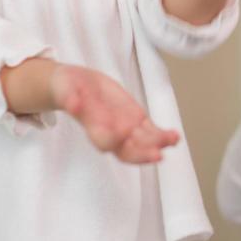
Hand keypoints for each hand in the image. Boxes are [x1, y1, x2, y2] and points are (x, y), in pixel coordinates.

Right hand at [51, 64, 179, 163]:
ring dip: (157, 144)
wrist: (76, 85)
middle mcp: (110, 133)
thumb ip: (69, 97)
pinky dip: (163, 136)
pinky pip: (151, 132)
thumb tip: (72, 103)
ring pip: (142, 143)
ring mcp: (125, 129)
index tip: (120, 135)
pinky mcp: (135, 120)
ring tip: (172, 140)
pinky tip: (174, 137)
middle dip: (142, 153)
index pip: (103, 139)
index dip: (112, 139)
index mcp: (92, 127)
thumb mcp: (66, 88)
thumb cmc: (69, 89)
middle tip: (156, 154)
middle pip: (126, 150)